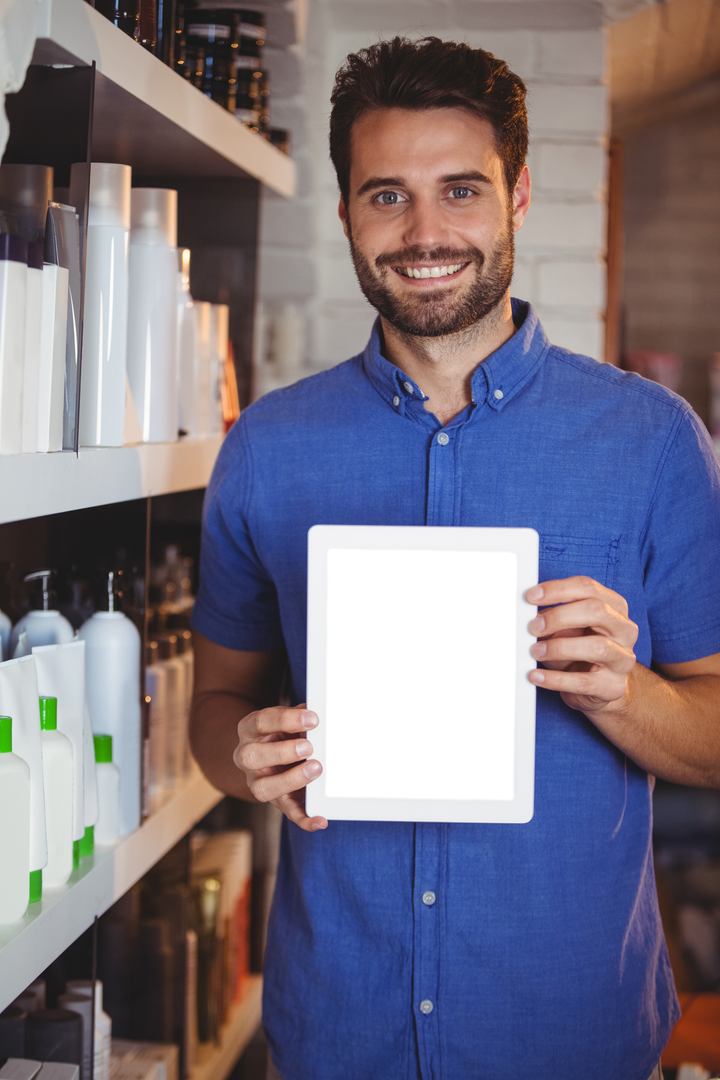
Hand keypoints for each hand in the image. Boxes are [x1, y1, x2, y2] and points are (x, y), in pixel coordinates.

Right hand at [233, 702, 327, 831]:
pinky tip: (320, 820)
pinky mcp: (274, 801)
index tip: (312, 719)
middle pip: (251, 756)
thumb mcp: (288, 720)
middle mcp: (247, 757)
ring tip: (315, 769)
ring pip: (262, 788)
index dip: (285, 720)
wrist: (269, 754)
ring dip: (290, 780)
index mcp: (250, 730)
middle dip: (281, 752)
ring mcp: (257, 782)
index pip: (261, 722)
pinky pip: (287, 813)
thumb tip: (321, 716)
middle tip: (309, 747)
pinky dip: (304, 819)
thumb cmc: (282, 733)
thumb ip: (301, 718)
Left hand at [526, 577, 637, 715]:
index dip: (557, 589)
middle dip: (560, 616)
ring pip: (597, 647)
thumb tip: (528, 616)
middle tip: (533, 626)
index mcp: (613, 606)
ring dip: (559, 648)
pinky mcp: (613, 686)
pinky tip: (537, 676)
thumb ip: (552, 619)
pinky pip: (583, 682)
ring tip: (535, 651)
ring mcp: (623, 659)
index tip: (531, 596)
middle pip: (596, 611)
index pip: (588, 588)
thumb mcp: (567, 629)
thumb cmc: (581, 651)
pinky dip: (555, 679)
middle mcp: (624, 629)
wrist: (602, 687)